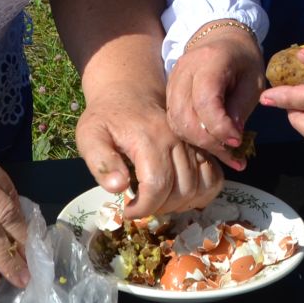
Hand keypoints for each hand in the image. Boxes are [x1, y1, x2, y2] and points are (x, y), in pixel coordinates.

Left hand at [77, 78, 223, 216]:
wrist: (128, 91)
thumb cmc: (106, 117)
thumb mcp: (89, 136)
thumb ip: (100, 162)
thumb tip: (118, 188)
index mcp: (149, 139)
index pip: (157, 186)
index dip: (143, 208)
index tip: (128, 211)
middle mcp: (177, 140)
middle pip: (181, 191)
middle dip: (160, 208)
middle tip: (141, 206)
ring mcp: (192, 143)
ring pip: (199, 187)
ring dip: (179, 204)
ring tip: (157, 201)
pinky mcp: (200, 146)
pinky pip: (214, 177)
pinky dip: (201, 194)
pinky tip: (179, 195)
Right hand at [166, 23, 264, 170]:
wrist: (222, 38)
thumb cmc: (243, 59)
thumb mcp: (253, 80)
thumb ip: (240, 107)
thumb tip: (231, 138)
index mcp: (209, 61)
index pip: (205, 101)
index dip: (220, 127)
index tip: (238, 140)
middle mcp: (184, 70)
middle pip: (185, 115)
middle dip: (208, 141)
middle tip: (231, 150)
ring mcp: (173, 81)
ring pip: (176, 121)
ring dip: (198, 142)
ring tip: (223, 151)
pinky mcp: (170, 92)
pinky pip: (174, 120)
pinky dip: (191, 136)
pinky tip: (210, 143)